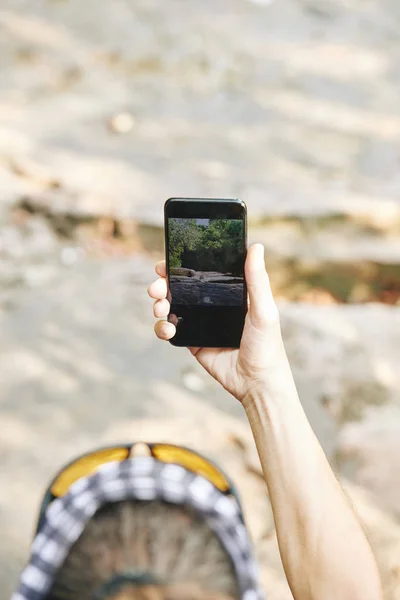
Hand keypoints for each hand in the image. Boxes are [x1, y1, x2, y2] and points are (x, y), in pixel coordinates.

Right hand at [148, 244, 288, 402]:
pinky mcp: (192, 342)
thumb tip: (256, 246)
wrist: (257, 383)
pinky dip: (162, 328)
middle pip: (180, 288)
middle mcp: (212, 305)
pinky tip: (167, 330)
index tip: (165, 262)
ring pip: (170, 306)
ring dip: (159, 303)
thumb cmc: (267, 346)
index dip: (181, 265)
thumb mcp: (264, 310)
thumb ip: (257, 280)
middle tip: (156, 287)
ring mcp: (200, 323)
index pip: (201, 272)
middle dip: (163, 284)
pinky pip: (170, 330)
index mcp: (229, 292)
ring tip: (160, 307)